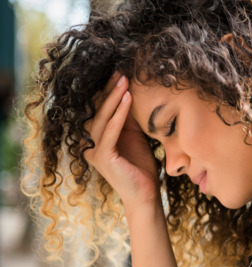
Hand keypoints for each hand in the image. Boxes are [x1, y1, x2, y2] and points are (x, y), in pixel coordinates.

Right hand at [84, 72, 159, 211]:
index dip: (108, 91)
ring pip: (102, 118)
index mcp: (96, 139)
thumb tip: (132, 93)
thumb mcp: (136, 136)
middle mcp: (90, 143)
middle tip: (121, 71)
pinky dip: (119, 115)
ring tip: (124, 81)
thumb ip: (130, 119)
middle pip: (98, 111)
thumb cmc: (142, 166)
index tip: (120, 72)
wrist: (146, 195)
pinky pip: (110, 131)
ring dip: (113, 98)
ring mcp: (94, 151)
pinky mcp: (103, 158)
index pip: (100, 110)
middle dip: (109, 90)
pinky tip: (127, 99)